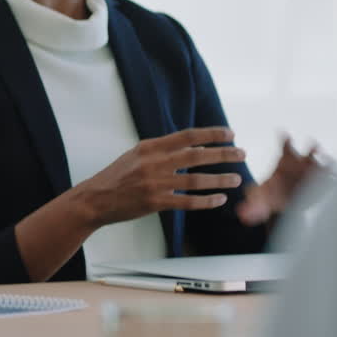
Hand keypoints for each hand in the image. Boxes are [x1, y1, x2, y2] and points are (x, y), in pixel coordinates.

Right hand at [78, 126, 247, 226]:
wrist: (95, 199)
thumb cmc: (117, 176)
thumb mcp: (137, 156)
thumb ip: (164, 151)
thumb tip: (196, 148)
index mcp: (150, 147)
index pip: (187, 136)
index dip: (211, 134)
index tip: (230, 133)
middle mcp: (154, 162)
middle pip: (196, 155)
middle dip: (223, 153)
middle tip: (242, 153)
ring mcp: (154, 183)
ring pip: (196, 180)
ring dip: (220, 179)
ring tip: (236, 178)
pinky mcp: (155, 203)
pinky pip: (187, 201)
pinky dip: (206, 200)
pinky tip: (220, 199)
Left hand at [236, 135, 330, 225]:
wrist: (286, 206)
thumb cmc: (272, 196)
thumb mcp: (261, 201)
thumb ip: (252, 208)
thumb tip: (241, 215)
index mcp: (284, 162)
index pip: (286, 146)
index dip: (285, 140)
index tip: (284, 134)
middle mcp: (301, 164)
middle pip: (308, 151)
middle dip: (311, 148)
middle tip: (314, 146)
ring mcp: (314, 172)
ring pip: (324, 162)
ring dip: (327, 164)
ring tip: (329, 165)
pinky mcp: (324, 182)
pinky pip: (334, 176)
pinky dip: (336, 177)